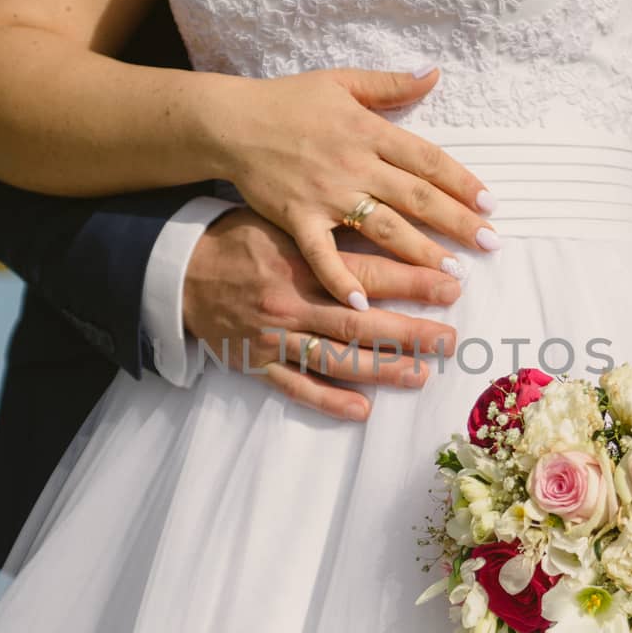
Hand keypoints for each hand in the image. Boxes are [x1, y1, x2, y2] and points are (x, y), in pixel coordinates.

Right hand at [182, 210, 460, 421]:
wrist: (179, 272)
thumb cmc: (237, 240)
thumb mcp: (281, 223)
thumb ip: (327, 235)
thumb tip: (386, 231)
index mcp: (301, 264)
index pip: (367, 275)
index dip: (412, 282)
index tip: (452, 285)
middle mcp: (291, 304)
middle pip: (361, 324)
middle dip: (410, 332)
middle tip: (450, 338)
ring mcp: (274, 338)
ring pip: (335, 359)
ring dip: (381, 370)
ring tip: (420, 374)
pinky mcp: (257, 364)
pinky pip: (296, 387)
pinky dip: (329, 401)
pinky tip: (362, 409)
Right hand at [208, 67, 498, 307]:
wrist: (231, 122)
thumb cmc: (287, 100)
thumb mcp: (341, 81)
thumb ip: (390, 84)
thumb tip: (434, 74)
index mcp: (368, 131)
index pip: (426, 159)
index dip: (462, 182)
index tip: (491, 205)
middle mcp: (354, 164)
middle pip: (416, 198)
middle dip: (458, 223)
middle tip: (490, 245)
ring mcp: (326, 195)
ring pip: (383, 228)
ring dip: (420, 253)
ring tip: (452, 274)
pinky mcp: (297, 219)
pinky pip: (322, 254)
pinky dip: (341, 278)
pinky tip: (364, 303)